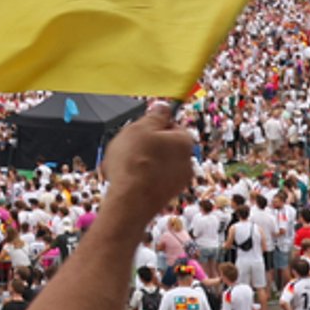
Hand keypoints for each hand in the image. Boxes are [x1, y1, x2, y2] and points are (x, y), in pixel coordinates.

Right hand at [95, 103, 194, 235]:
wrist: (129, 202)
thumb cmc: (135, 163)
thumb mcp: (141, 127)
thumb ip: (155, 115)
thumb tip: (164, 106)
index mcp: (185, 141)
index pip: (172, 125)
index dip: (153, 127)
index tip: (139, 130)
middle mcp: (186, 162)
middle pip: (164, 146)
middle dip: (147, 146)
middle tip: (129, 147)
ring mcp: (177, 182)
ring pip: (156, 165)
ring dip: (141, 163)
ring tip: (122, 166)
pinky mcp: (164, 197)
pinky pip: (151, 181)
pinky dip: (139, 179)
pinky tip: (124, 180)